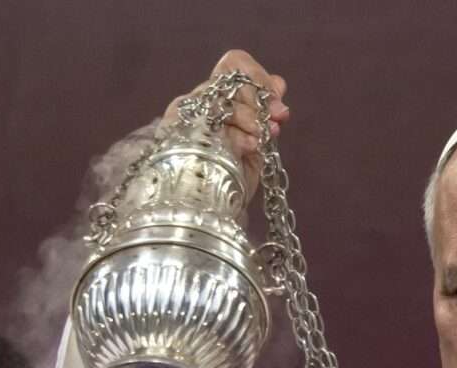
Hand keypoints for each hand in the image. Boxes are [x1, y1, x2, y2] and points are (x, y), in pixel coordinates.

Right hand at [162, 49, 289, 203]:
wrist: (204, 215)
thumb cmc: (228, 182)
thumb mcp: (255, 144)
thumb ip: (264, 114)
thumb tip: (280, 84)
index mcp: (216, 99)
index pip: (234, 63)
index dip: (259, 77)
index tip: (278, 105)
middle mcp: (198, 101)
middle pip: (232, 77)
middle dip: (261, 98)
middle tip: (276, 120)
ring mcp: (185, 113)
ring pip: (223, 96)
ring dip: (251, 118)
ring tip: (259, 141)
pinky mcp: (177, 128)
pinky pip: (212, 118)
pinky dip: (237, 133)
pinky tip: (247, 148)